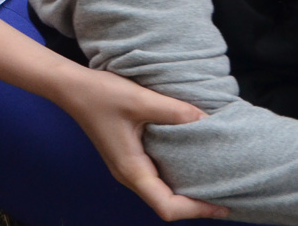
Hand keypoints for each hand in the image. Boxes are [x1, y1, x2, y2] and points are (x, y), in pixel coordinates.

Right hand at [58, 68, 228, 220]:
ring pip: (161, 193)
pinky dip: (176, 179)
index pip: (167, 207)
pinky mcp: (127, 157)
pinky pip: (156, 179)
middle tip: (227, 195)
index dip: (197, 210)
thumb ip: (175, 111)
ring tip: (214, 181)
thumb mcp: (140, 99)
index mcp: (131, 168)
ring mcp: (126, 167)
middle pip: (166, 205)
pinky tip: (190, 164)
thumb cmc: (100, 94)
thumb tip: (208, 121)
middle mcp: (128, 174)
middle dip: (197, 206)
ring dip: (187, 193)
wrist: (70, 87)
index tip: (223, 204)